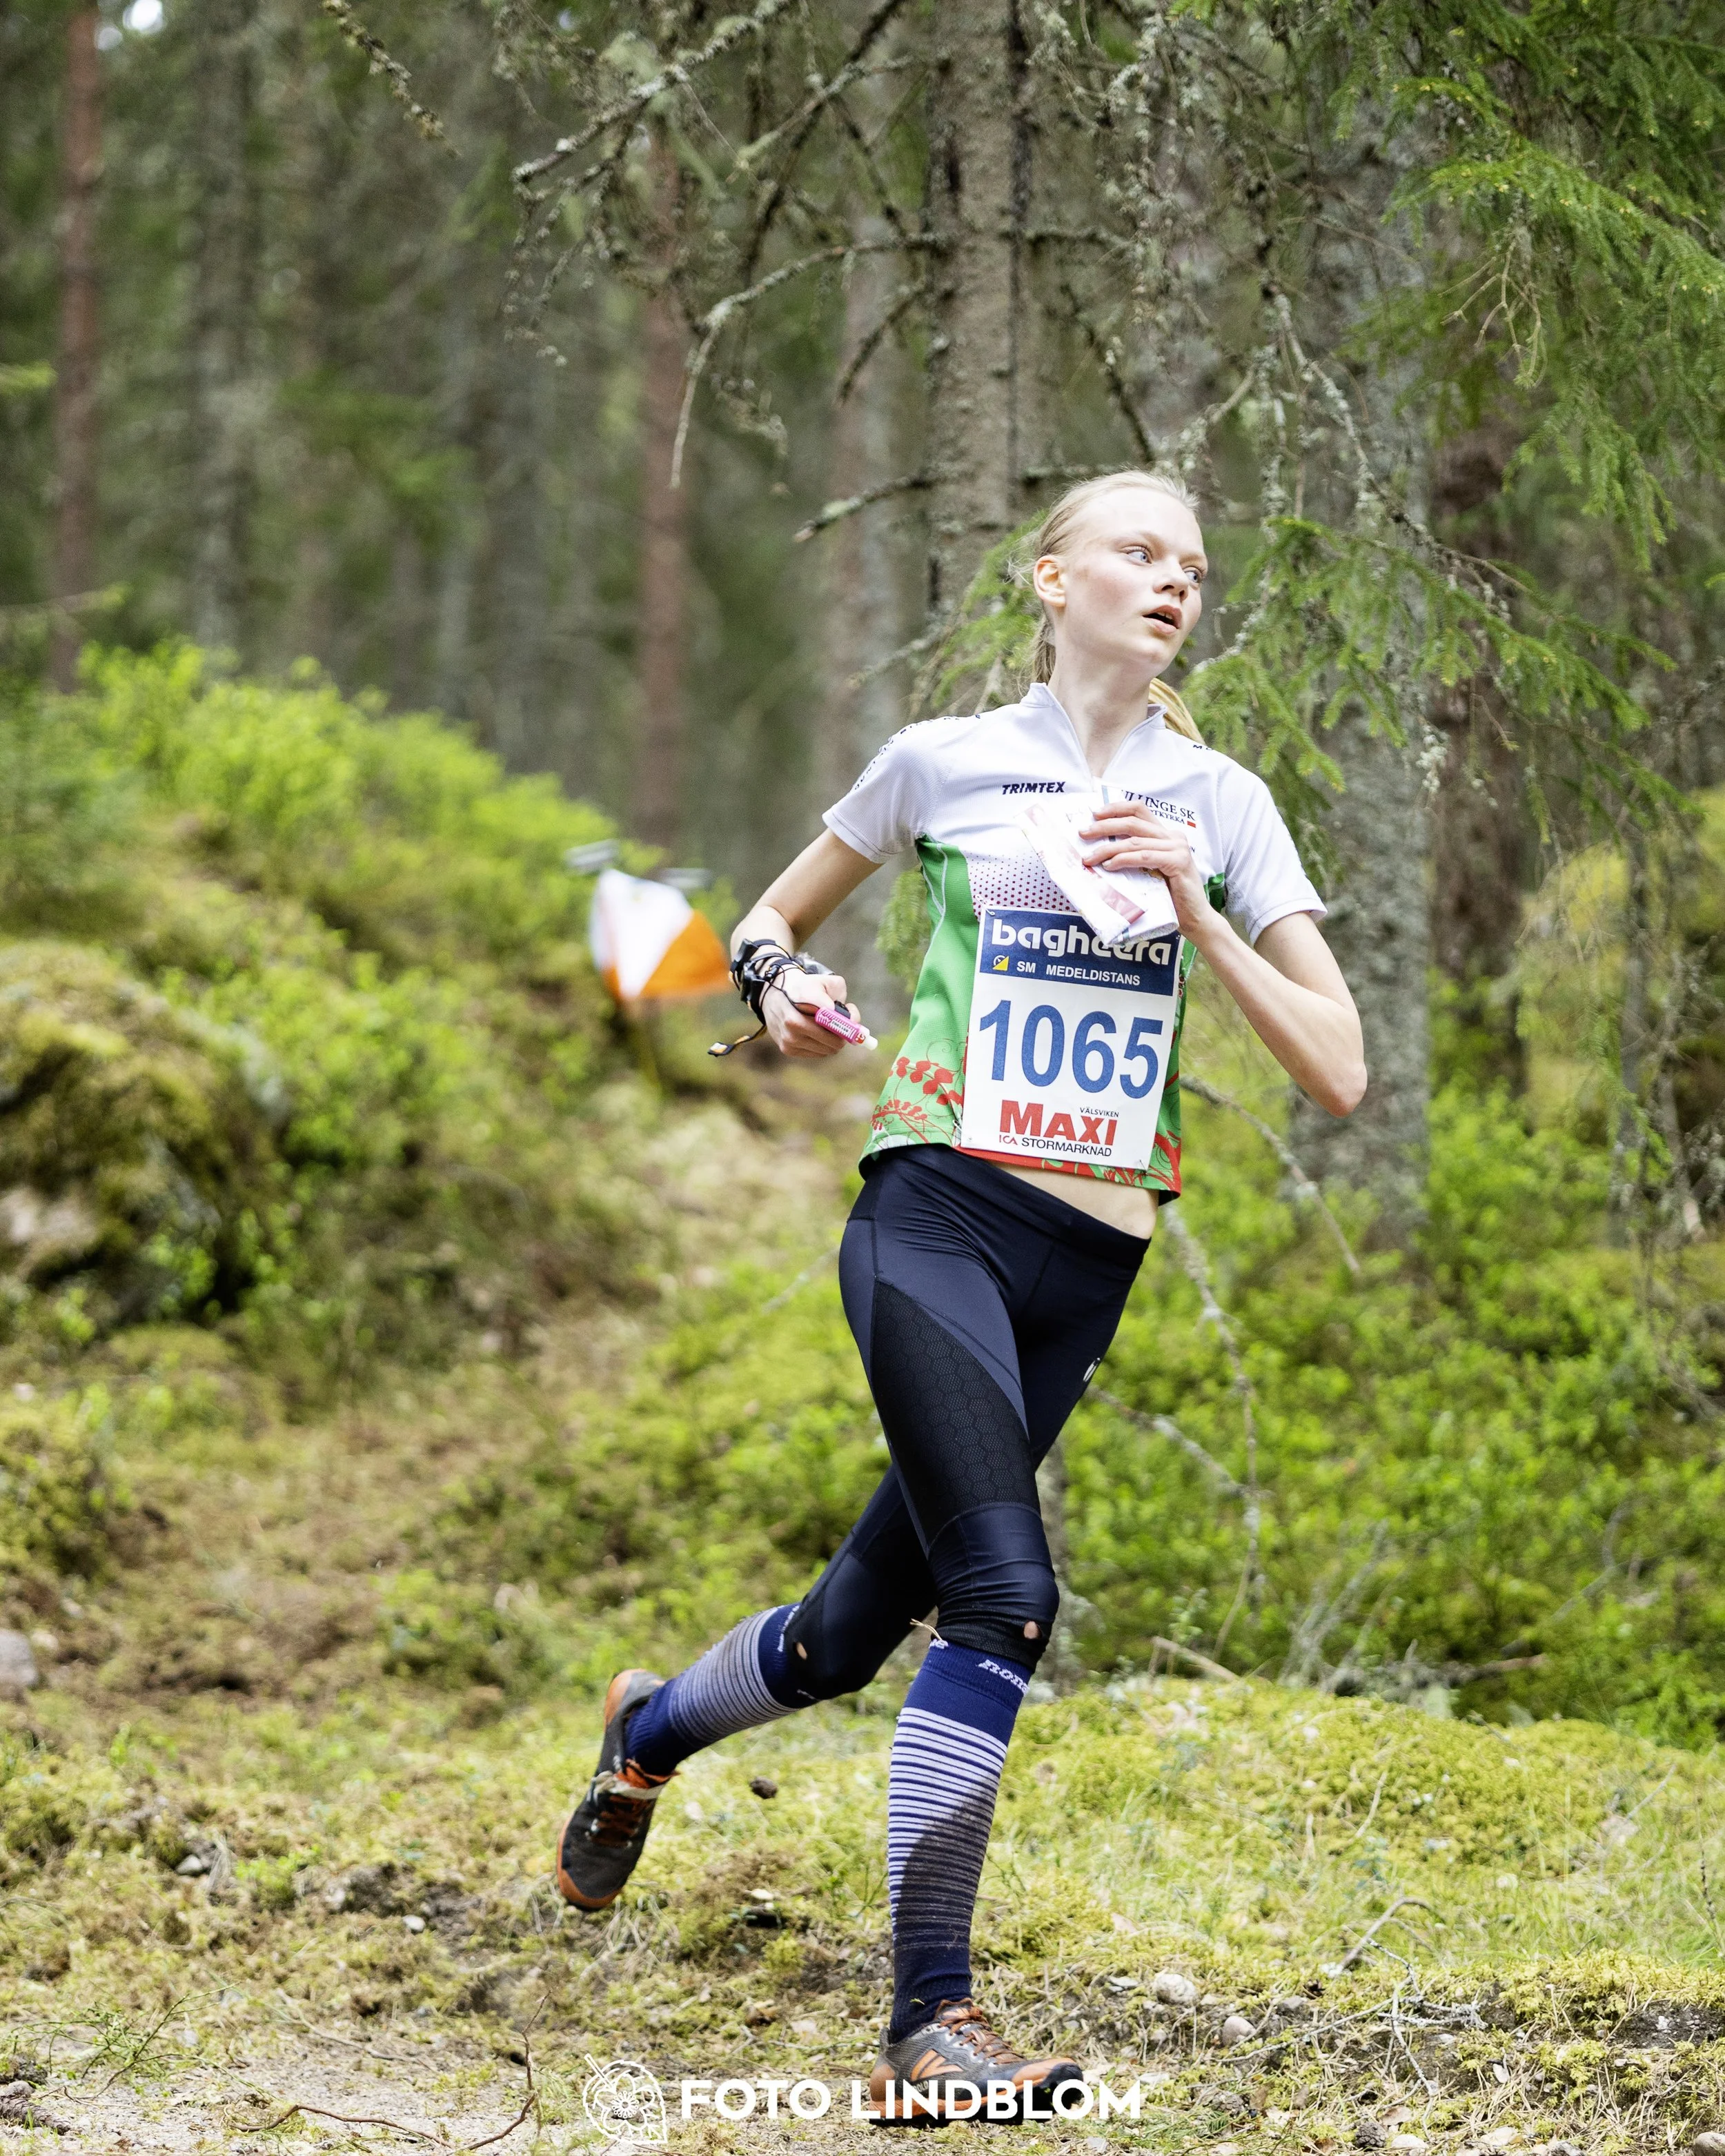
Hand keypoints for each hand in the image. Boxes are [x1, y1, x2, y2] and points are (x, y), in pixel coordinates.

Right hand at [763, 965, 861, 1058]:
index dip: (849, 1023)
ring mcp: (790, 1038)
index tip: (852, 1018)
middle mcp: (795, 1022)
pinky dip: (821, 1045)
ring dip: (833, 1040)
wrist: (773, 993)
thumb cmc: (805, 988)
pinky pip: (817, 1053)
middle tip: (842, 1024)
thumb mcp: (825, 982)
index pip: (836, 1021)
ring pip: (828, 1050)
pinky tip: (816, 1033)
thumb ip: (841, 996)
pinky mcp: (787, 1049)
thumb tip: (852, 1021)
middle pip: (835, 1041)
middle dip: (843, 1034)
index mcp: (805, 1002)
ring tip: (827, 1026)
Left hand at [1081, 801, 1213, 942]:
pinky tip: (1109, 866)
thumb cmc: (1169, 897)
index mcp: (1166, 834)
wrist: (1194, 918)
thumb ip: (1135, 856)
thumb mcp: (1149, 870)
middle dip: (1104, 826)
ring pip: (1134, 841)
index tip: (1094, 814)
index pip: (1139, 810)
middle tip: (1083, 834)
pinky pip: (1144, 856)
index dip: (1116, 808)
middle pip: (1133, 822)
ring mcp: (1177, 848)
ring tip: (1089, 858)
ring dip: (1108, 848)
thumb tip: (1102, 851)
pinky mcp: (1178, 862)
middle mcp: (1173, 836)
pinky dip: (1123, 859)